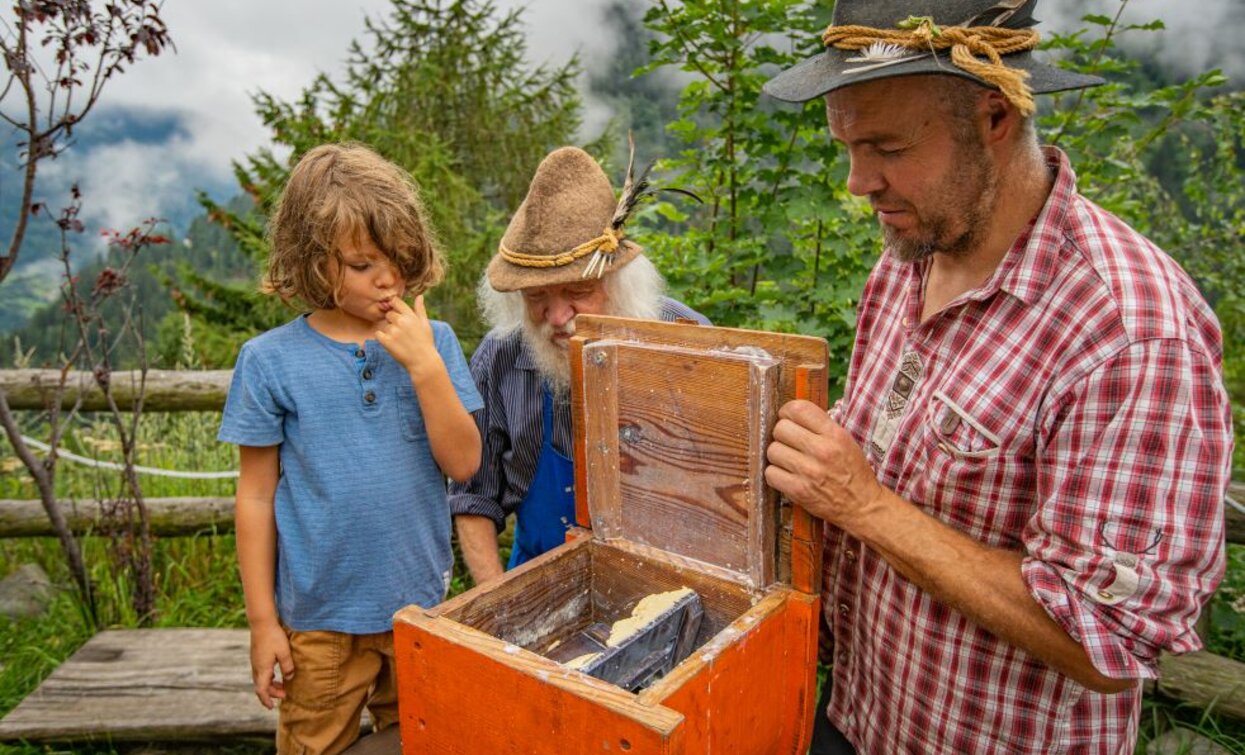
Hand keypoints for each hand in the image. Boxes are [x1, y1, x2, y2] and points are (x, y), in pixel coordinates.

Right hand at [249, 621, 293, 708]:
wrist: (262, 622)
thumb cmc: (274, 636)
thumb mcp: (285, 652)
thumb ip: (288, 666)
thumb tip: (289, 678)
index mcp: (262, 669)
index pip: (261, 690)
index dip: (266, 700)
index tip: (271, 707)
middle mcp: (256, 667)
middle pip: (261, 686)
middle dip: (271, 693)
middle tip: (284, 694)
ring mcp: (255, 661)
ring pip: (260, 679)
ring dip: (270, 685)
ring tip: (282, 686)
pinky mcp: (256, 656)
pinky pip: (261, 672)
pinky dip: (268, 677)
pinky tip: (276, 673)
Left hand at [376, 294, 436, 374]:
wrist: (423, 361)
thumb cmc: (425, 342)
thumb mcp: (425, 324)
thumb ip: (420, 309)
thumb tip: (420, 296)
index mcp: (410, 316)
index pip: (395, 302)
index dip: (394, 306)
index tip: (397, 314)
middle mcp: (401, 321)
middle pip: (389, 314)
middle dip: (393, 321)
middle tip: (402, 333)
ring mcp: (393, 331)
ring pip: (385, 325)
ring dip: (389, 332)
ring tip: (400, 341)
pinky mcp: (386, 341)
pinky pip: (378, 334)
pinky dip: (382, 338)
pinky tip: (392, 344)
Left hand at [764, 399, 886, 533]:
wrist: (863, 506)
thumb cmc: (853, 472)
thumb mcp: (845, 441)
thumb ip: (821, 426)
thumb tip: (792, 414)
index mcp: (834, 435)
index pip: (798, 409)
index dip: (787, 411)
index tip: (787, 418)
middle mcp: (821, 450)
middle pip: (780, 429)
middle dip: (782, 435)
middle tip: (789, 443)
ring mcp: (809, 472)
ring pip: (772, 451)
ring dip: (778, 456)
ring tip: (790, 461)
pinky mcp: (799, 491)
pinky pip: (770, 473)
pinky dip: (775, 475)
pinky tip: (787, 476)